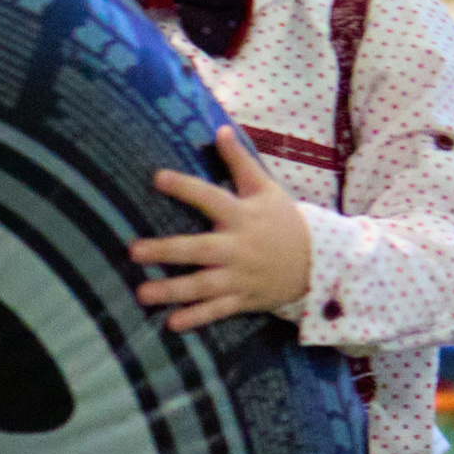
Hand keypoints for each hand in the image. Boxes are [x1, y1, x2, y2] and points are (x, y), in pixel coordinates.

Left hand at [129, 126, 313, 330]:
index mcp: (242, 216)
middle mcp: (238, 247)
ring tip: (141, 294)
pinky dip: (196, 318)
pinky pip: (217, 311)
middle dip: (166, 251)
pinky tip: (171, 324)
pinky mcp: (244, 299)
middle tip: (133, 251)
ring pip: (202, 286)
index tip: (157, 177)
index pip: (210, 197)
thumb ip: (240, 161)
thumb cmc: (285, 220)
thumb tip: (220, 129)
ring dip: (172, 291)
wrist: (320, 261)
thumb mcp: (266, 187)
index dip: (185, 188)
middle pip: (198, 249)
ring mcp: (240, 276)